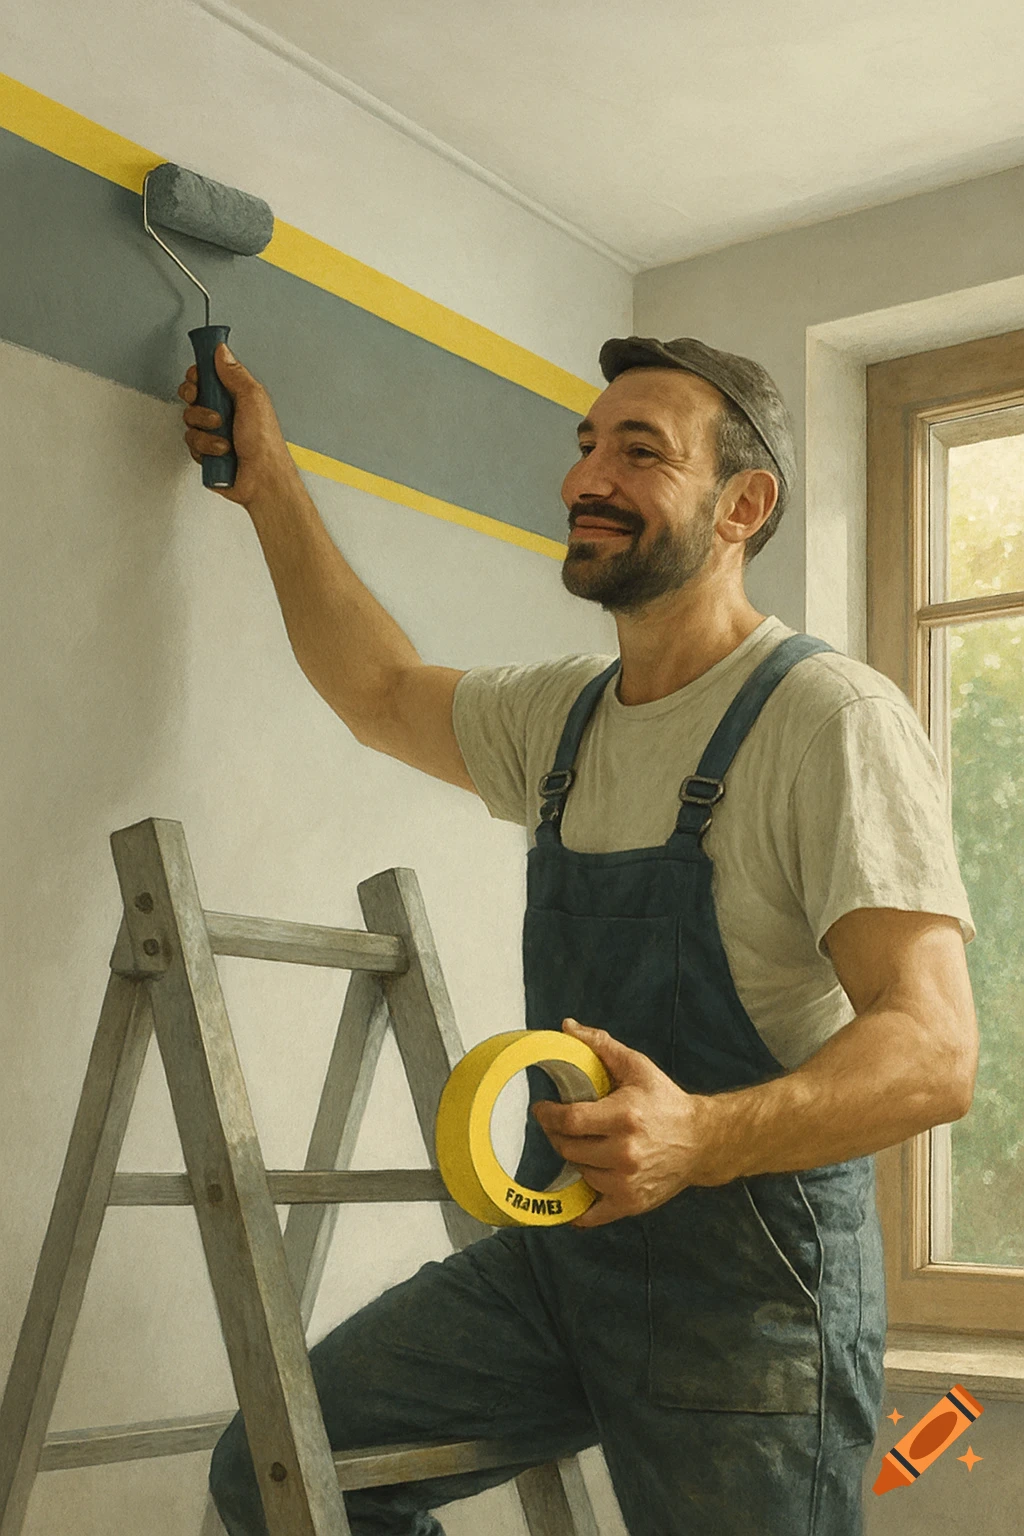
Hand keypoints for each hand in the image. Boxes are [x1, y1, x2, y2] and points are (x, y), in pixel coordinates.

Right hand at [179, 344, 300, 507]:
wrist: (262, 479)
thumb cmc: (265, 443)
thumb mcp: (253, 399)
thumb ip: (235, 373)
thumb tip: (221, 350)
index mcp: (236, 395)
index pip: (207, 375)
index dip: (198, 376)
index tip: (199, 380)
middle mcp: (223, 410)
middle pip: (192, 395)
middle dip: (198, 404)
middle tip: (214, 413)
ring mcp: (213, 431)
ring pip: (189, 420)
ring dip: (206, 431)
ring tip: (225, 438)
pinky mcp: (206, 450)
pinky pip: (191, 443)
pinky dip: (205, 448)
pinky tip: (221, 452)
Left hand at [531, 1019, 723, 1227]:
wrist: (702, 1141)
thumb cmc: (666, 1102)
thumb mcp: (637, 1067)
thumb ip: (601, 1046)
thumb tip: (567, 1027)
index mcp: (624, 1117)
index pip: (570, 1120)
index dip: (548, 1115)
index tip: (541, 1109)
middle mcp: (625, 1152)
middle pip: (569, 1149)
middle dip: (558, 1136)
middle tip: (558, 1126)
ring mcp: (627, 1182)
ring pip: (579, 1174)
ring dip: (574, 1161)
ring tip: (580, 1147)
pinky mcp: (631, 1203)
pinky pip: (593, 1214)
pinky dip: (579, 1209)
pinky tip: (571, 1200)